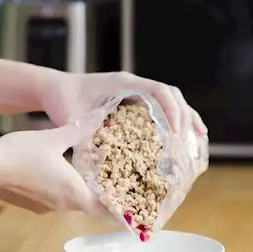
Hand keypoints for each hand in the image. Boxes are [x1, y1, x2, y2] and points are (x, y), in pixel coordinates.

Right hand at [0, 124, 113, 219]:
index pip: (104, 211)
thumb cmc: (21, 153)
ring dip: (81, 191)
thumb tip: (96, 119)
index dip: (118, 212)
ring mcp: (46, 206)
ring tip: (89, 174)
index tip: (130, 209)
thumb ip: (77, 131)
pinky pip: (56, 199)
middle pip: (90, 205)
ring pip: (72, 201)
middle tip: (113, 182)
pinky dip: (64, 189)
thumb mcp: (53, 137)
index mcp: (73, 191)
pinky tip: (60, 172)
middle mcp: (62, 204)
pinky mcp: (33, 204)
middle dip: (101, 196)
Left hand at [39, 71, 207, 137]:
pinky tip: (180, 135)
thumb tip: (99, 168)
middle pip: (171, 94)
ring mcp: (134, 91)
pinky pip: (159, 105)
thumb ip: (85, 138)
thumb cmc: (63, 102)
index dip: (172, 110)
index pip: (159, 90)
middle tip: (193, 140)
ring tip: (198, 137)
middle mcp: (133, 84)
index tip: (177, 133)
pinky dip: (173, 117)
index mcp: (124, 83)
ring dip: (185, 115)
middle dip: (186, 115)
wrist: (54, 90)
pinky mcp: (132, 100)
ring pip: (169, 99)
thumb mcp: (74, 120)